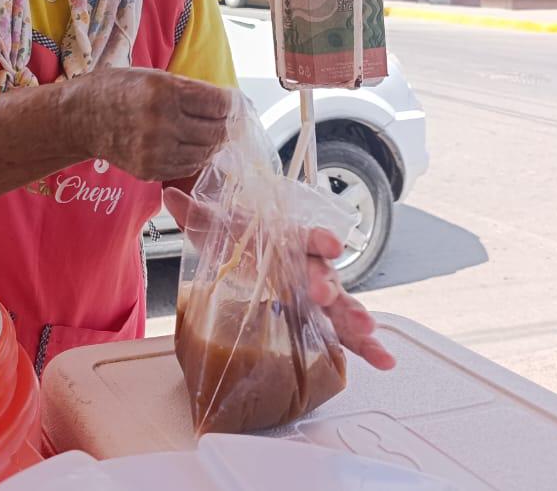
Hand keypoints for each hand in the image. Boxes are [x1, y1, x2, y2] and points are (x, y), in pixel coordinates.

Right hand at [65, 69, 231, 183]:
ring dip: (211, 142)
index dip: (230, 104)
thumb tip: (228, 105)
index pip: (219, 104)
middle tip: (224, 119)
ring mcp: (155, 151)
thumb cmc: (117, 90)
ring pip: (205, 152)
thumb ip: (189, 90)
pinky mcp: (150, 170)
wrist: (81, 118)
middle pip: (216, 131)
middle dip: (224, 124)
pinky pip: (187, 167)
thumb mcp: (154, 76)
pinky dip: (194, 157)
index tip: (232, 103)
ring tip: (206, 132)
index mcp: (165, 92)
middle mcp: (162, 123)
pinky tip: (188, 145)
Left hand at [162, 188, 395, 370]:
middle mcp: (305, 262)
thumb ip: (197, 211)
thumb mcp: (213, 221)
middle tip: (327, 295)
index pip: (303, 235)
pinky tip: (383, 360)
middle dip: (326, 284)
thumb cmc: (232, 229)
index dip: (316, 239)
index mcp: (285, 236)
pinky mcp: (318, 313)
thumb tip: (172, 195)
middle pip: (321, 272)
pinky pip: (342, 331)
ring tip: (371, 335)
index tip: (330, 244)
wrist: (243, 237)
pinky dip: (362, 346)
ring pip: (339, 304)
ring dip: (355, 318)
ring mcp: (315, 289)